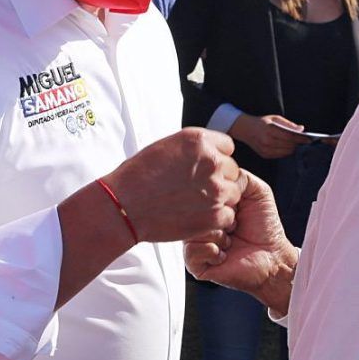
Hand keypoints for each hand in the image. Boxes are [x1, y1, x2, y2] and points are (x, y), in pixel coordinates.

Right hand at [107, 128, 243, 242]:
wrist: (125, 205)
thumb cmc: (138, 176)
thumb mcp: (167, 147)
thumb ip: (194, 149)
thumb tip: (208, 153)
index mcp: (199, 141)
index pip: (227, 147)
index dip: (216, 159)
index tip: (205, 169)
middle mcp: (211, 162)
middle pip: (232, 170)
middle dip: (219, 179)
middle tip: (198, 189)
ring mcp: (215, 190)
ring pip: (233, 193)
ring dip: (220, 199)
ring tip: (196, 203)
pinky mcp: (214, 215)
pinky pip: (228, 215)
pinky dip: (216, 219)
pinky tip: (198, 217)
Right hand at [186, 170, 297, 315]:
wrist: (273, 256)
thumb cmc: (265, 226)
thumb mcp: (257, 192)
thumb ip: (239, 177)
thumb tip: (221, 170)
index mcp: (209, 204)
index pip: (200, 190)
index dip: (220, 197)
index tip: (236, 206)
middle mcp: (199, 222)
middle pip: (195, 210)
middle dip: (221, 216)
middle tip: (235, 225)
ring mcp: (195, 242)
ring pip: (193, 230)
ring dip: (218, 234)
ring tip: (230, 239)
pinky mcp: (196, 263)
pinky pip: (192, 251)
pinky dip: (212, 250)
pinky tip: (224, 252)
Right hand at [230, 113, 308, 159]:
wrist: (245, 129)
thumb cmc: (262, 122)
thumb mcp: (275, 118)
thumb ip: (289, 124)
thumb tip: (301, 129)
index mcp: (270, 130)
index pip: (290, 136)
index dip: (301, 139)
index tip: (309, 139)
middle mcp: (267, 141)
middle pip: (289, 146)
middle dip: (298, 144)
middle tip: (306, 142)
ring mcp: (265, 150)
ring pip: (286, 152)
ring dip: (293, 148)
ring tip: (298, 144)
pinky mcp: (265, 155)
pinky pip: (280, 155)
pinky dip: (286, 151)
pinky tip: (288, 147)